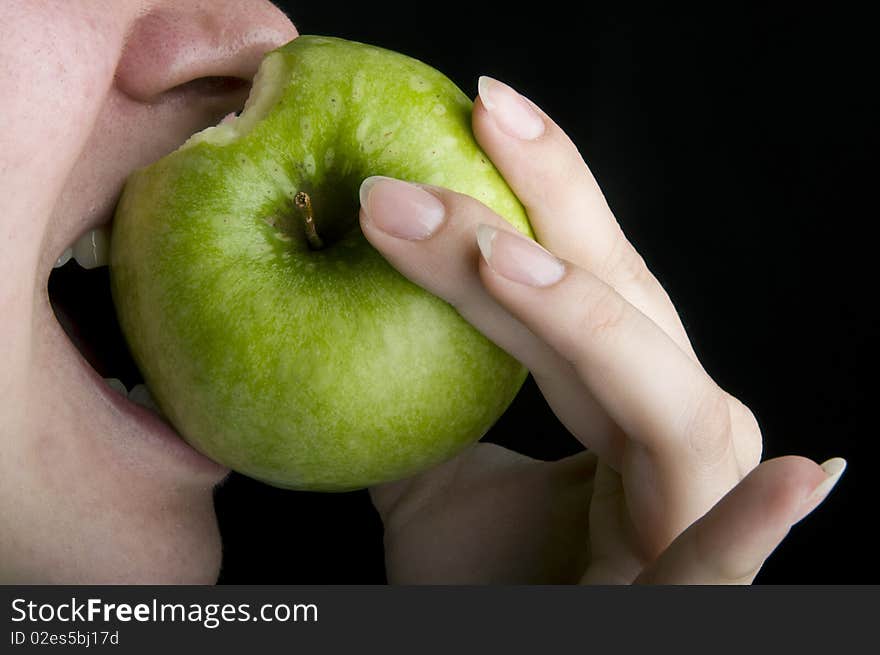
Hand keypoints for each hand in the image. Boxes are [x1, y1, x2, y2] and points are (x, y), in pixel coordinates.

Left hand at [360, 77, 844, 583]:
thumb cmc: (489, 587)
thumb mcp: (435, 480)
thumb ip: (420, 398)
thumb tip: (359, 317)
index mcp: (621, 402)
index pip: (581, 282)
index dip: (538, 195)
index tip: (473, 114)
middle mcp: (673, 436)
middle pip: (623, 306)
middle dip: (547, 210)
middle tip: (478, 121)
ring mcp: (695, 509)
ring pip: (663, 399)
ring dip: (591, 322)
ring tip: (502, 257)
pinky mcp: (689, 599)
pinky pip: (724, 567)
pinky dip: (755, 528)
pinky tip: (799, 475)